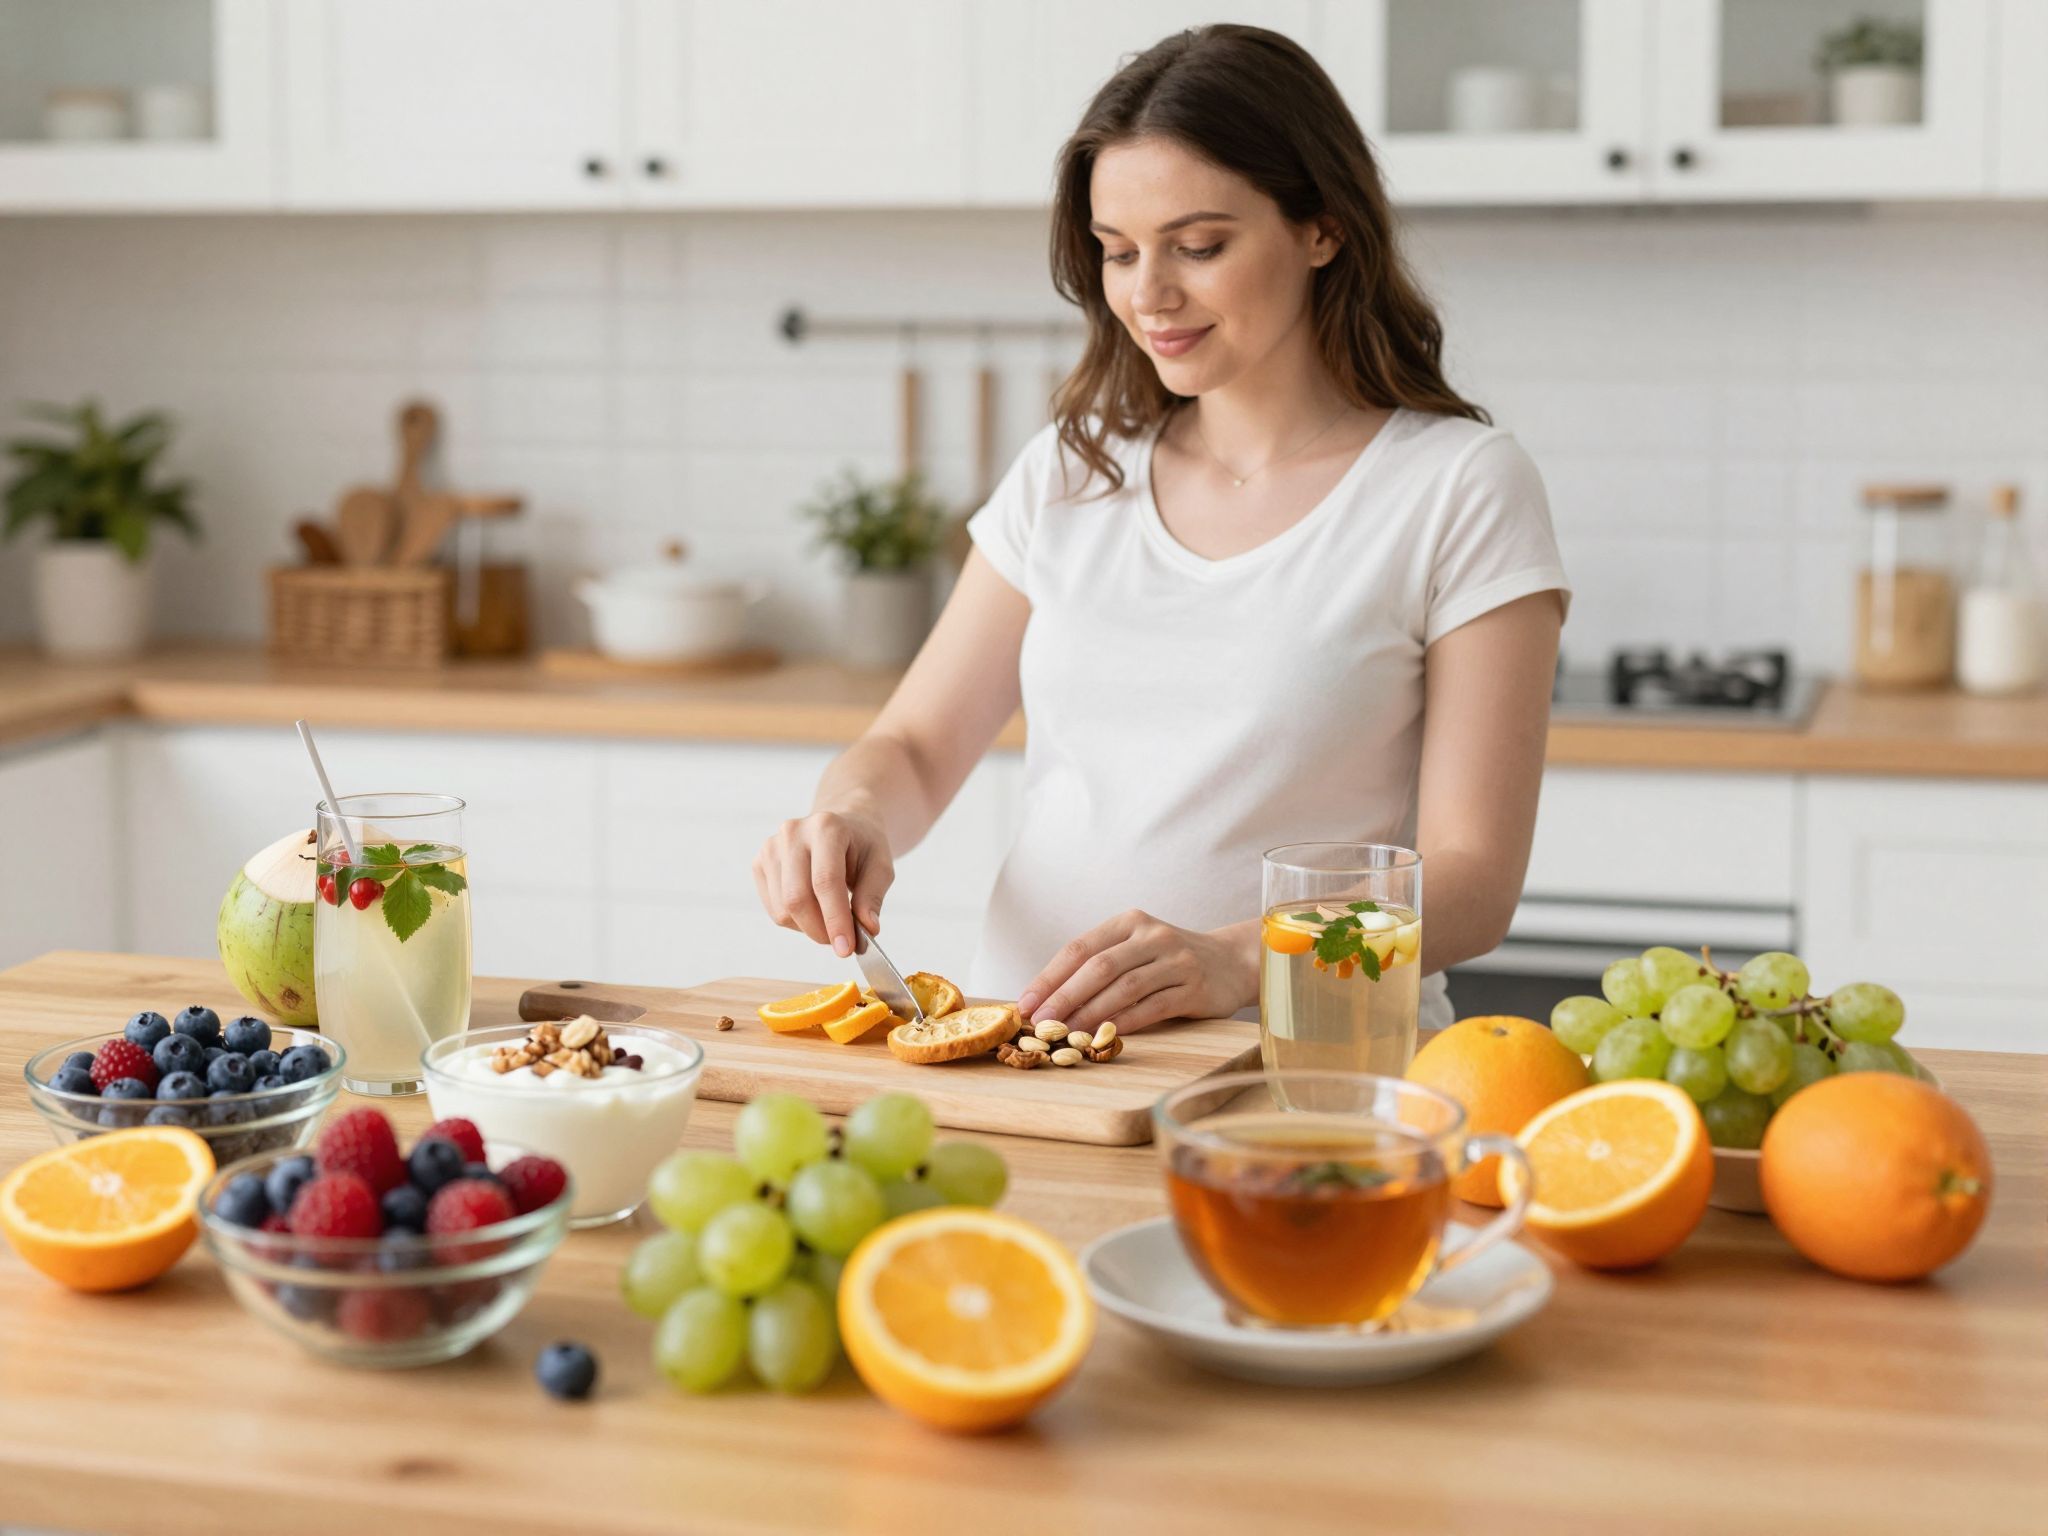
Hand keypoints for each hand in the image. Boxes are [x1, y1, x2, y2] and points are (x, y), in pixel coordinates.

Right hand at [751, 810, 893, 957]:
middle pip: (797, 898)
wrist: (841, 827)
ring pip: (783, 909)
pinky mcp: (759, 864)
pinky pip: (774, 910)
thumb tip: (867, 928)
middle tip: (841, 944)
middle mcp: (793, 832)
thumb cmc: (862, 847)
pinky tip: (813, 910)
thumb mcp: (880, 866)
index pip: (825, 881)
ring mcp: (771, 847)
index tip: (846, 948)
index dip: (835, 919)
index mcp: (827, 827)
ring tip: (831, 920)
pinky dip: (795, 922)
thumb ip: (873, 896)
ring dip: (809, 928)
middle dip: (820, 931)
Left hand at [1015, 910, 1257, 1033]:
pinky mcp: (1194, 987)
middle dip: (1064, 996)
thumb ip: (1099, 966)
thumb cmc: (1169, 961)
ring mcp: (1176, 960)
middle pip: (1099, 967)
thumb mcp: (1135, 949)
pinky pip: (1152, 1007)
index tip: (1025, 1003)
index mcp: (1129, 922)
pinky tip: (1104, 1036)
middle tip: (1040, 1022)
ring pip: (1124, 988)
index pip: (1080, 948)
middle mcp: (1152, 936)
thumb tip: (1046, 1000)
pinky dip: (1125, 1022)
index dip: (1049, 977)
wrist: (1231, 962)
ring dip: (1090, 1013)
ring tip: (1066, 1034)